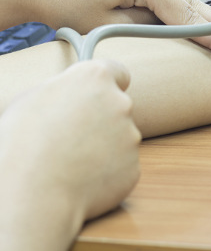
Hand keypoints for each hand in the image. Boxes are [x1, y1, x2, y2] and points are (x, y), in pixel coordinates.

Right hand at [0, 60, 139, 250]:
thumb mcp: (33, 99)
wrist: (33, 194)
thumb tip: (73, 97)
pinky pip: (121, 164)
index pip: (118, 71)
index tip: (103, 92)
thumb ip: (66, 91)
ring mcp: (131, 136)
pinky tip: (82, 177)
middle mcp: (121, 103)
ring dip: (104, 145)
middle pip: (118, 106)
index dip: (110, 83)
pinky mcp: (133, 166)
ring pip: (120, 137)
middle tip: (75, 134)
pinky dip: (107, 170)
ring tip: (72, 160)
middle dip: (102, 117)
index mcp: (96, 78)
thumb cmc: (23, 143)